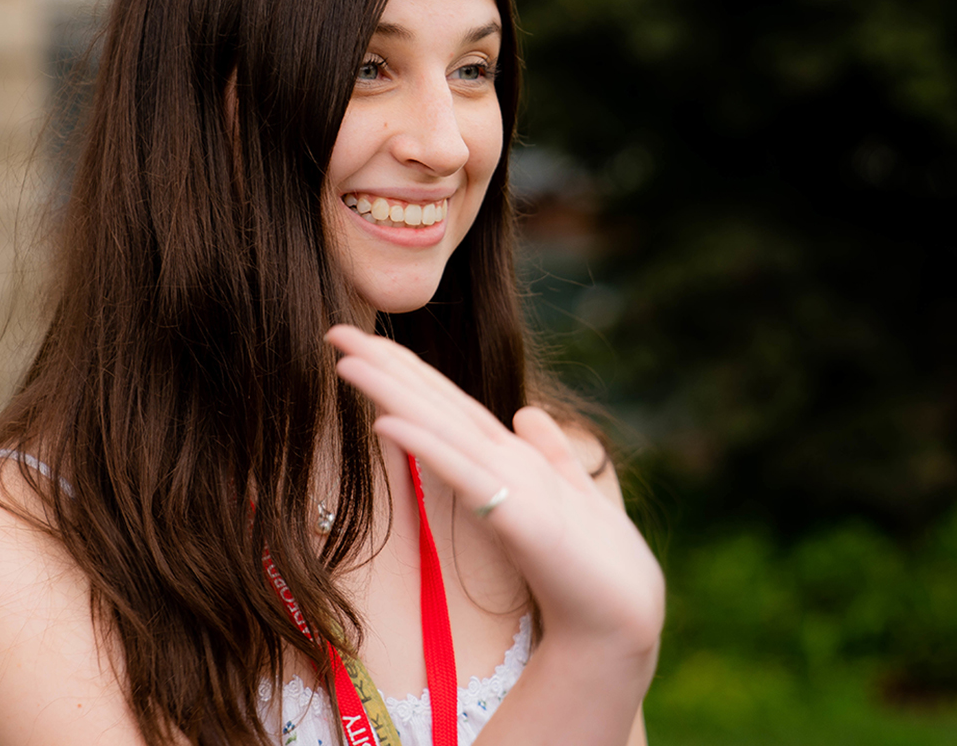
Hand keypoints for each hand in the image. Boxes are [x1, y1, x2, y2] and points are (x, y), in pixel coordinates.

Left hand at [325, 325, 664, 661]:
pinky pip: (461, 476)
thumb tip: (527, 413)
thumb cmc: (593, 570)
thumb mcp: (565, 502)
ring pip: (442, 426)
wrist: (622, 624)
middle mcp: (511, 459)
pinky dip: (424, 445)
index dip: (405, 372)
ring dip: (392, 391)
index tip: (360, 347)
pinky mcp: (521, 518)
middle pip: (437, 402)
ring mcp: (516, 484)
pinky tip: (384, 423)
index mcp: (513, 457)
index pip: (448, 403)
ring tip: (346, 361)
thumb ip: (549, 455)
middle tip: (334, 332)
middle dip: (386, 365)